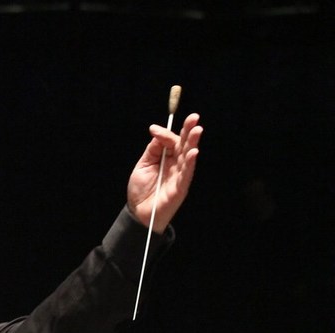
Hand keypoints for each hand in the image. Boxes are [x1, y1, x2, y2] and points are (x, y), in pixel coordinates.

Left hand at [126, 113, 202, 231]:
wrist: (138, 211)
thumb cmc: (141, 189)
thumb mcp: (143, 164)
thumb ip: (153, 149)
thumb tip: (157, 130)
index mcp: (167, 158)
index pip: (172, 141)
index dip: (165, 134)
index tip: (153, 129)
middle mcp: (176, 164)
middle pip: (185, 145)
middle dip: (189, 131)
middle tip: (194, 117)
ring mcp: (180, 175)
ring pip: (188, 156)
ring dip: (193, 143)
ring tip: (197, 130)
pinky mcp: (180, 187)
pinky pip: (187, 173)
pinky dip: (190, 162)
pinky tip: (193, 152)